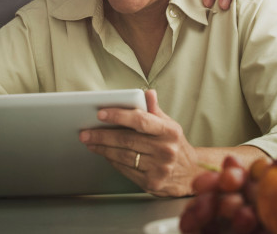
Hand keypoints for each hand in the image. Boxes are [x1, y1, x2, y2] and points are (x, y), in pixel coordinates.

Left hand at [79, 89, 199, 196]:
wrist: (190, 174)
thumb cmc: (175, 145)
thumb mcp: (170, 125)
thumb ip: (155, 110)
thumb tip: (147, 93)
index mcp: (169, 131)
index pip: (141, 120)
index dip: (119, 116)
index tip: (101, 113)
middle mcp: (166, 150)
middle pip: (127, 140)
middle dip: (102, 135)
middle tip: (85, 132)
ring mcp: (159, 168)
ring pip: (123, 156)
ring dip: (103, 149)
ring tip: (90, 143)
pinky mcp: (152, 183)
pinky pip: (125, 170)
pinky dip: (112, 161)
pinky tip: (105, 154)